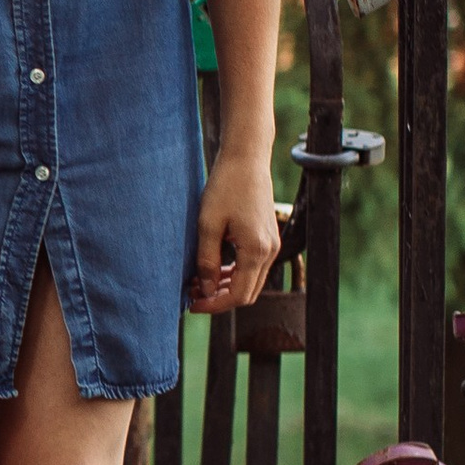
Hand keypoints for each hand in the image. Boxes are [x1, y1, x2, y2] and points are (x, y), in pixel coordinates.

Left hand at [189, 146, 280, 314]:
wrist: (246, 159)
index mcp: (257, 250)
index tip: (191, 303)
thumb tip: (204, 290)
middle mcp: (271, 251)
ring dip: (225, 286)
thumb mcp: (208, 225)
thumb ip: (206, 261)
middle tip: (191, 293)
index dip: (214, 305)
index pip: (238, 295)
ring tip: (197, 281)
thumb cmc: (225, 187)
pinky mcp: (268, 238)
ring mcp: (272, 245)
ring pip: (250, 281)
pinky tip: (212, 268)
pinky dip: (234, 273)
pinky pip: (253, 267)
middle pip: (247, 293)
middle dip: (219, 298)